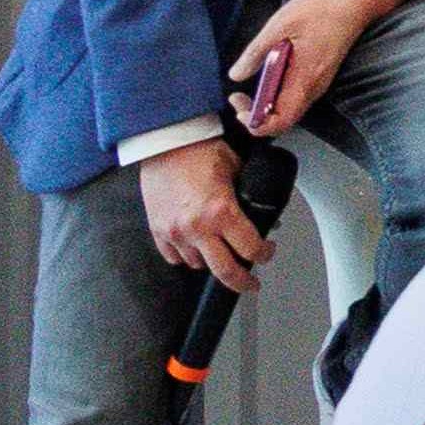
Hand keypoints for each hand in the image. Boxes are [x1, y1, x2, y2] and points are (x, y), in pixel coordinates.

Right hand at [137, 139, 268, 290]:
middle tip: (251, 284)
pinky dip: (186, 257)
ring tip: (221, 255)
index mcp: (221, 211)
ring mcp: (175, 232)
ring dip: (212, 263)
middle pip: (225, 271)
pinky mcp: (158, 230)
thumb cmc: (198, 150)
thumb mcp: (236, 169)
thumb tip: (262, 212)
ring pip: (198, 265)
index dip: (264, 254)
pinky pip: (174, 257)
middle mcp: (197, 227)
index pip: (250, 248)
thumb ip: (248, 194)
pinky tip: (196, 249)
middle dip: (242, 282)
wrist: (164, 141)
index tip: (267, 253)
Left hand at [229, 0, 421, 136]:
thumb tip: (235, 75)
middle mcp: (314, 88)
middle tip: (237, 97)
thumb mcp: (279, 25)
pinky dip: (277, 95)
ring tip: (249, 88)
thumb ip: (256, 53)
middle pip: (283, 120)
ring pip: (289, 109)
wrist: (354, 0)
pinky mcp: (320, 75)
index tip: (238, 104)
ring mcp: (319, 83)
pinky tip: (269, 75)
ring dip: (266, 106)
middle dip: (256, 116)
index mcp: (304, 80)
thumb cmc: (319, 8)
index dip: (255, 123)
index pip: (280, 122)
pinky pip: (296, 97)